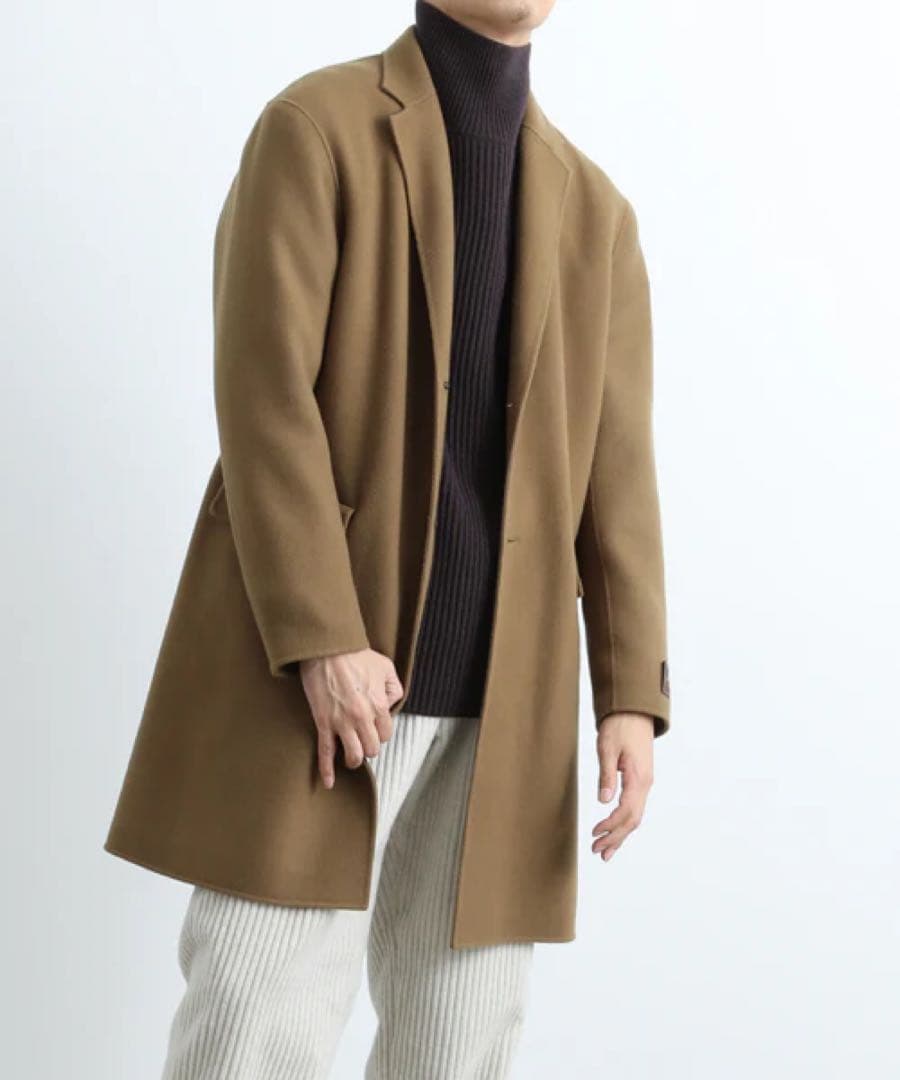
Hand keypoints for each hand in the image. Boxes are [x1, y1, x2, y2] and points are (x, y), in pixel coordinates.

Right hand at [299, 648, 403, 788]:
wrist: (326, 649)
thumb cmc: (355, 655)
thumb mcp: (385, 666)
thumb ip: (394, 687)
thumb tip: (392, 702)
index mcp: (379, 705)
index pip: (386, 734)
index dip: (380, 733)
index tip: (374, 729)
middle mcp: (363, 718)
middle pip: (372, 749)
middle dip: (369, 747)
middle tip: (363, 741)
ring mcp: (342, 723)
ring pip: (353, 756)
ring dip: (353, 759)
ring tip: (351, 756)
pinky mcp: (324, 723)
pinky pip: (325, 752)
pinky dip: (327, 770)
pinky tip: (328, 782)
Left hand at [592, 711, 654, 860]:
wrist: (635, 710)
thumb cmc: (620, 726)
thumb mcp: (608, 748)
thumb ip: (606, 774)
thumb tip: (603, 801)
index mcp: (639, 778)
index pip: (626, 811)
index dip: (610, 825)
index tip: (595, 833)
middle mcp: (646, 784)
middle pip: (633, 820)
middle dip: (615, 838)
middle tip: (597, 851)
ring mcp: (645, 783)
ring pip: (635, 816)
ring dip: (620, 835)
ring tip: (605, 851)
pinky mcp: (641, 780)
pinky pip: (634, 807)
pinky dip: (624, 822)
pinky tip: (615, 831)